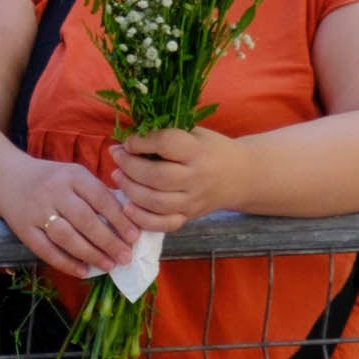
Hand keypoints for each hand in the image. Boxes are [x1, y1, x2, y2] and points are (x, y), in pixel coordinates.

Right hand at [0, 156, 143, 278]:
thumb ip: (97, 194)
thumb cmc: (51, 180)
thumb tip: (129, 222)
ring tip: (109, 265)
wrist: (6, 178)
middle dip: (108, 241)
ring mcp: (36, 210)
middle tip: (125, 257)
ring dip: (90, 253)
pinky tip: (83, 271)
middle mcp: (53, 191)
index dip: (119, 219)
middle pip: (84, 219)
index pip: (100, 198)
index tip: (134, 237)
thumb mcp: (74, 176)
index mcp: (72, 175)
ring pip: (66, 236)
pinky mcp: (23, 228)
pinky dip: (65, 263)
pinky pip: (45, 250)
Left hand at [109, 124, 250, 224]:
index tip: (128, 140)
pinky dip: (142, 219)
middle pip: (157, 176)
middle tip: (116, 156)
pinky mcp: (190, 217)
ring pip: (156, 202)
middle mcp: (197, 178)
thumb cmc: (212, 149)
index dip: (142, 141)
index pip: (167, 145)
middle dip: (129, 166)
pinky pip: (164, 224)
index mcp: (199, 151)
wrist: (242, 176)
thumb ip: (167, 133)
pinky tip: (127, 207)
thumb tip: (127, 134)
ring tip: (117, 176)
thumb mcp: (195, 133)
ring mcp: (193, 201)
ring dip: (130, 189)